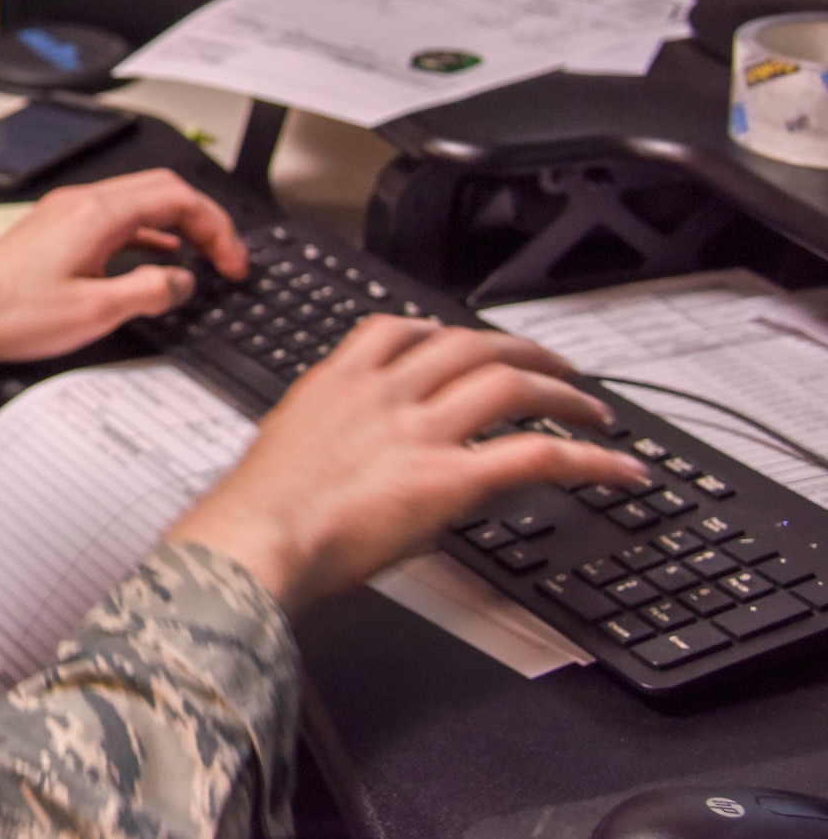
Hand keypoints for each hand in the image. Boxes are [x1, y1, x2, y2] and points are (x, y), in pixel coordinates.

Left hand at [0, 168, 248, 372]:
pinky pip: (116, 220)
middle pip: (162, 191)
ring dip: (176, 226)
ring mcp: (67, 213)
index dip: (216, 228)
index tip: (232, 261)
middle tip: (225, 258)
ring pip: (139, 203)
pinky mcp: (57, 229)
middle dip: (203, 221)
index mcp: (96, 214)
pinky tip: (155, 260)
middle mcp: (82, 203)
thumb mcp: (94, 312)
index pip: (177, 198)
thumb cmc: (9, 313)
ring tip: (201, 259)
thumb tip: (181, 281)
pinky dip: (147, 235)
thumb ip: (148, 292)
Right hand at [166, 313, 648, 615]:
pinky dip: (588, 460)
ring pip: (511, 385)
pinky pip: (536, 456)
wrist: (257, 541)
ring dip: (564, 394)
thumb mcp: (282, 449)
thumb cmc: (255, 514)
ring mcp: (420, 432)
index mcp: (337, 383)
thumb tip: (334, 459)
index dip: (440, 331)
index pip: (398, 329)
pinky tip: (616, 469)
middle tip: (553, 367)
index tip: (460, 341)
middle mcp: (384, 395)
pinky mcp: (449, 479)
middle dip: (522, 351)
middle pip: (469, 345)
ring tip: (594, 411)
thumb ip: (320, 439)